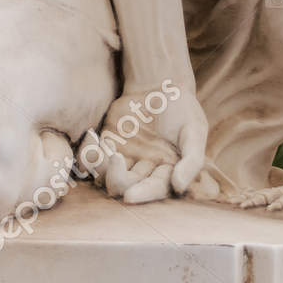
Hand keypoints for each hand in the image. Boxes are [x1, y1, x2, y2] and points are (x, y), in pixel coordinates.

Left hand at [82, 84, 207, 204]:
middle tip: (116, 159)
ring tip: (103, 148)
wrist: (162, 85)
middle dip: (118, 180)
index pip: (154, 188)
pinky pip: (93, 157)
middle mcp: (144, 170)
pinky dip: (87, 153)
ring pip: (106, 176)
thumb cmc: (183, 110)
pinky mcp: (108, 142)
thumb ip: (191, 160)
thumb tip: (178, 186)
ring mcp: (125, 157)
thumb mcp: (195, 131)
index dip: (143, 194)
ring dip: (100, 168)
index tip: (129, 197)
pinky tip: (91, 137)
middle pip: (127, 186)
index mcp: (166, 172)